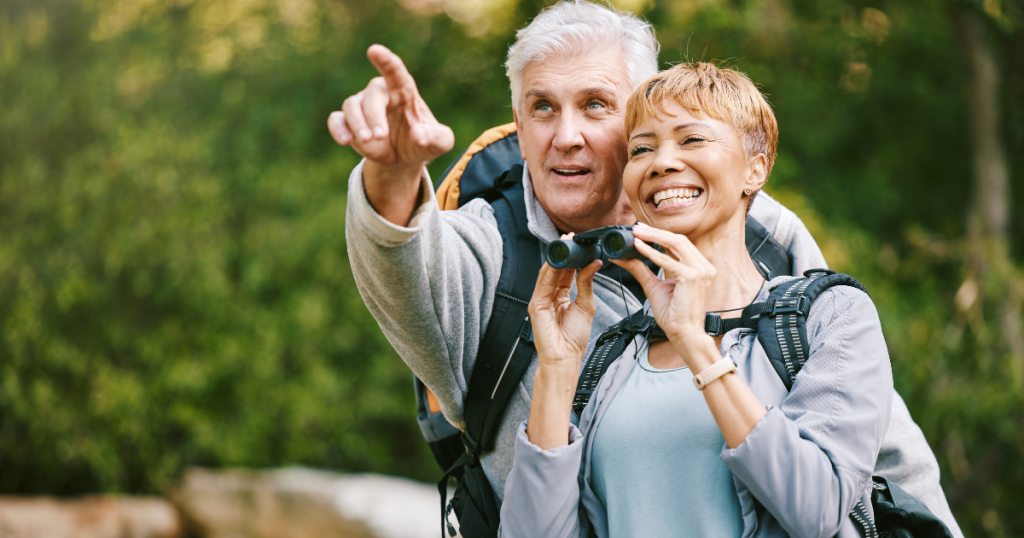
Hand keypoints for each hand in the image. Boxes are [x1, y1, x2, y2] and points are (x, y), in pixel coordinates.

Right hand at [328, 45, 453, 168]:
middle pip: (372, 95)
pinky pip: (336, 120)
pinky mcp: (348, 123)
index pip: (395, 70)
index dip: (385, 60)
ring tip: (367, 141)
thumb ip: (435, 137)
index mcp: (404, 90)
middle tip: (380, 136)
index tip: (374, 50)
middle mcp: (381, 94)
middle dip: (374, 115)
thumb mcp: (440, 143)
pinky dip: (338, 129)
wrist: (404, 160)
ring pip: (351, 105)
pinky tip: (346, 141)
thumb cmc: (424, 142)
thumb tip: (417, 135)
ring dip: (357, 123)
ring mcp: (362, 107)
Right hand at [528, 253, 601, 368]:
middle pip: (555, 269)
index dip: (572, 257)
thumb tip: (594, 263)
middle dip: (563, 253)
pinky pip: (543, 285)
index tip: (579, 243)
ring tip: (566, 245)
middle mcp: (549, 296)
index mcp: (561, 296)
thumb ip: (587, 283)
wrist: (565, 359)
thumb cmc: (574, 339)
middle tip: (571, 238)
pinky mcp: (536, 305)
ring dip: (556, 258)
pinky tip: (559, 261)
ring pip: (547, 274)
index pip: (565, 272)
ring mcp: (540, 300)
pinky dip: (550, 271)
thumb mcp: (586, 305)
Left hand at [611, 223, 716, 358]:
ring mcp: (701, 271)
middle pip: (678, 240)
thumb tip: (624, 257)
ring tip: (637, 233)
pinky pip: (668, 261)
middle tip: (636, 227)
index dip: (660, 234)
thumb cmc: (674, 314)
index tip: (643, 229)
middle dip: (655, 232)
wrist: (684, 333)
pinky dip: (651, 252)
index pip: (680, 244)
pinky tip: (639, 247)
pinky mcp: (692, 277)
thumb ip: (641, 269)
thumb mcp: (654, 286)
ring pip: (675, 244)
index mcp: (700, 267)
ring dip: (654, 236)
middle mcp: (704, 266)